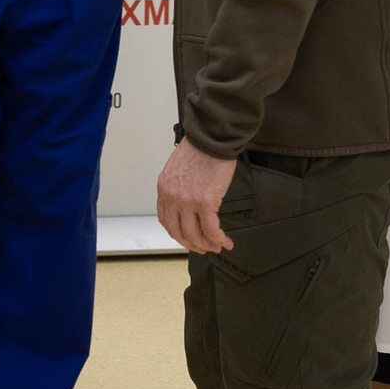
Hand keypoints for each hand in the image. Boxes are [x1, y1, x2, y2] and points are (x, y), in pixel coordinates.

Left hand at [156, 138, 236, 254]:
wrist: (211, 139)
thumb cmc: (199, 149)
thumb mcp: (178, 169)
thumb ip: (178, 187)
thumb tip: (187, 202)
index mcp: (164, 189)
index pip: (166, 220)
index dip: (177, 233)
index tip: (187, 238)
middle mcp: (172, 197)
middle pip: (178, 232)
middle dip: (192, 244)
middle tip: (203, 248)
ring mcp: (187, 202)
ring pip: (194, 235)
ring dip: (206, 245)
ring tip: (217, 247)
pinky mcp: (206, 202)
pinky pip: (211, 229)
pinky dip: (218, 239)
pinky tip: (225, 242)